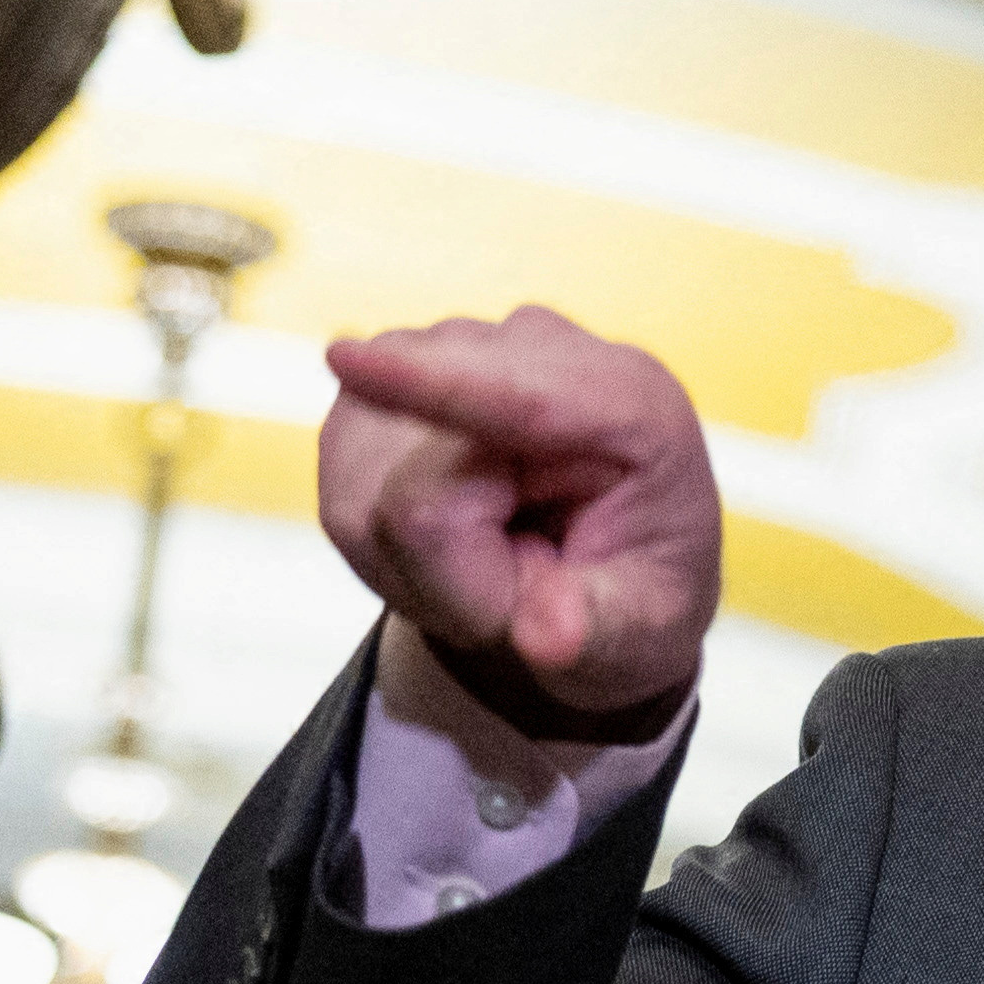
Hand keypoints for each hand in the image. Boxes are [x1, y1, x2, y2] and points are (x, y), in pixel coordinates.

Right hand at [320, 310, 723, 735]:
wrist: (604, 554)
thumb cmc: (632, 585)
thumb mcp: (642, 628)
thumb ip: (598, 629)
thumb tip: (546, 636)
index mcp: (632, 403)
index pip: (519, 399)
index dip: (431, 388)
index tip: (346, 363)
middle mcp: (539, 350)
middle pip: (423, 479)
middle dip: (448, 570)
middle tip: (515, 590)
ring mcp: (453, 347)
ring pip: (369, 485)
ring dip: (414, 556)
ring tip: (490, 557)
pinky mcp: (386, 371)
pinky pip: (341, 481)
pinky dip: (381, 533)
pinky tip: (448, 528)